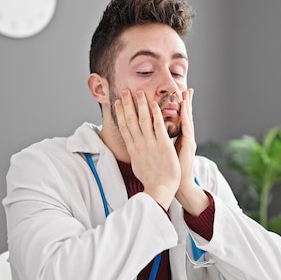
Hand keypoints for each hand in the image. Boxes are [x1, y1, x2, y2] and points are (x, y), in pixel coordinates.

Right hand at [115, 89, 179, 208]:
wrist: (160, 189)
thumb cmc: (151, 180)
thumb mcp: (138, 166)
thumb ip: (136, 154)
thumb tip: (132, 149)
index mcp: (133, 149)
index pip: (124, 127)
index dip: (120, 113)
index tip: (117, 102)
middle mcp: (139, 144)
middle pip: (131, 120)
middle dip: (127, 104)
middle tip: (125, 90)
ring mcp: (150, 144)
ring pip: (143, 120)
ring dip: (140, 104)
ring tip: (138, 92)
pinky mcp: (163, 145)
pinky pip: (158, 126)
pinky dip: (156, 114)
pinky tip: (154, 103)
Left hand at [174, 88, 209, 215]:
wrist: (176, 185)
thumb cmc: (170, 173)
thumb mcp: (167, 155)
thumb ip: (164, 144)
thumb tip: (157, 137)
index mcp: (181, 140)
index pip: (182, 120)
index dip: (181, 108)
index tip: (180, 96)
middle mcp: (186, 138)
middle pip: (185, 116)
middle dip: (187, 102)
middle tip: (186, 89)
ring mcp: (187, 140)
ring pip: (186, 118)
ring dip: (185, 104)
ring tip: (185, 92)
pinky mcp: (186, 144)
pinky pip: (182, 126)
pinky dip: (181, 115)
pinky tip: (181, 105)